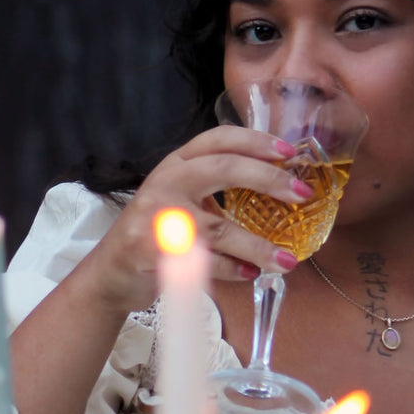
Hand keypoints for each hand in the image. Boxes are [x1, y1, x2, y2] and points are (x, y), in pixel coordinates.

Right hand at [83, 125, 309, 315]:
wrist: (111, 273)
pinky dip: (232, 270)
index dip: (256, 141)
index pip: (218, 139)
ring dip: (257, 245)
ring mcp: (157, 217)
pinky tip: (250, 273)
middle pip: (223, 169)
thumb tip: (280, 188)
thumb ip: (216, 189)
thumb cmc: (155, 234)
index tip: (289, 151)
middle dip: (268, 179)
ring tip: (286, 260)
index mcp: (176, 164)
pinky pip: (203, 262)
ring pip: (218, 228)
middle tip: (302, 194)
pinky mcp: (153, 251)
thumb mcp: (180, 198)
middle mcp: (166, 182)